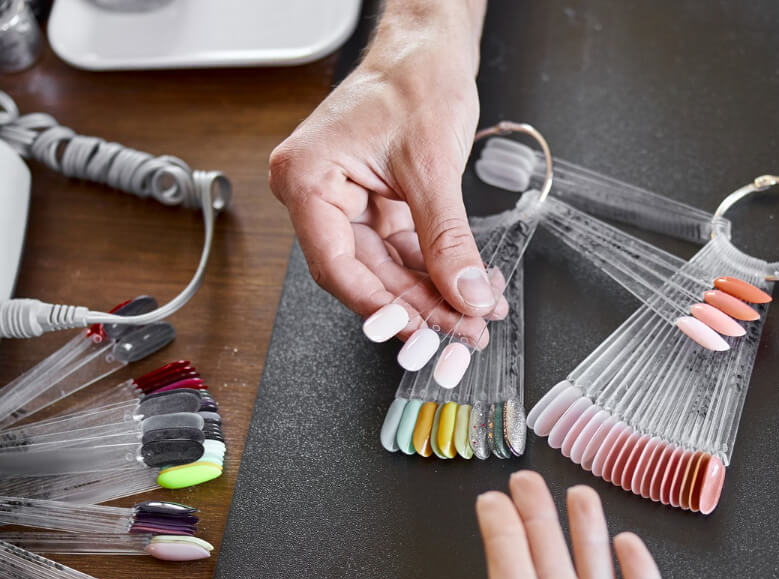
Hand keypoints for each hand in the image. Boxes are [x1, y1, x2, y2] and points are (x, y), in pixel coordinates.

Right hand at [268, 1, 505, 342]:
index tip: (415, 331)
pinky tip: (466, 290)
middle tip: (458, 332)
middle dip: (417, 306)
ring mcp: (349, 201)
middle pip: (365, 274)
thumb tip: (466, 294)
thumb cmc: (413, 78)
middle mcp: (320, 193)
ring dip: (432, 295)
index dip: (378, 305)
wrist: (431, 46)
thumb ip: (447, 240)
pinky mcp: (378, 204)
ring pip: (388, 268)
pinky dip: (436, 271)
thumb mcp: (432, 167)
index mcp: (307, 178)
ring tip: (472, 317)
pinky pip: (404, 251)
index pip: (335, 264)